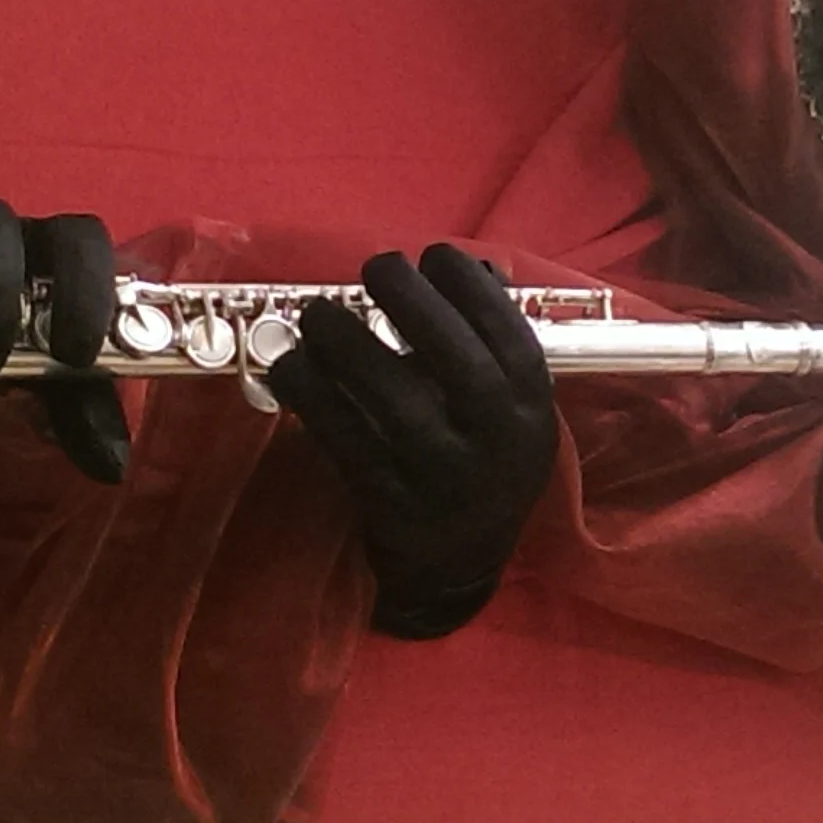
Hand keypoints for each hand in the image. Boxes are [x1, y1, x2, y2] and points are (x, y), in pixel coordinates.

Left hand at [267, 245, 556, 638]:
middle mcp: (495, 441)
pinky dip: (313, 397)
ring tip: (318, 313)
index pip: (508, 334)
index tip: (433, 254)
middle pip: (455, 361)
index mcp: (531, 408)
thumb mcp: (512, 409)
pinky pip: (345, 440)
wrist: (458, 567)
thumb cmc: (484, 464)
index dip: (468, 287)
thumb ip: (494, 340)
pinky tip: (290, 366)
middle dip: (412, 301)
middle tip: (377, 267)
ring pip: (393, 401)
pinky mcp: (389, 501)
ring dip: (349, 346)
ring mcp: (442, 475)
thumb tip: (477, 264)